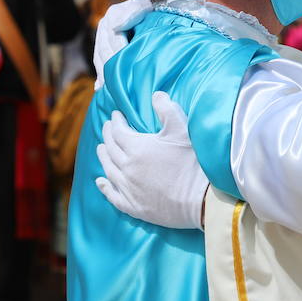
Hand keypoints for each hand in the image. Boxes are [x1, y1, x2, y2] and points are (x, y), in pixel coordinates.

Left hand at [95, 92, 208, 230]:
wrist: (201, 199)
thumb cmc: (192, 162)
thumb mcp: (181, 129)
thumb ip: (167, 109)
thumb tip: (155, 94)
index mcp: (137, 147)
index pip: (118, 131)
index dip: (116, 121)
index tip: (116, 115)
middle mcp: (127, 168)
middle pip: (111, 149)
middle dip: (107, 135)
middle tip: (107, 128)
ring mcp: (128, 188)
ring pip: (109, 170)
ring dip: (103, 157)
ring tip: (101, 149)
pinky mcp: (133, 206)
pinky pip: (112, 195)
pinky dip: (104, 187)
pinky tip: (100, 181)